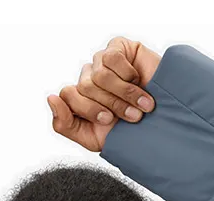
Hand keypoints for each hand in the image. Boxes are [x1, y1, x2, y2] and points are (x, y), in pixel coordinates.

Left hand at [47, 36, 161, 152]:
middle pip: (84, 86)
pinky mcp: (118, 48)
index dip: (89, 110)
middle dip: (110, 105)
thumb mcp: (93, 139)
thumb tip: (50, 98)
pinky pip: (112, 57)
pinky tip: (139, 81)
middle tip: (132, 117)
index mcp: (80, 98)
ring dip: (123, 94)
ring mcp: (103, 61)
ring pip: (99, 74)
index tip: (110, 122)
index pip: (67, 95)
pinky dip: (127, 75)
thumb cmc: (129, 134)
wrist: (163, 124)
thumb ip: (64, 124)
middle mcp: (89, 77)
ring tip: (142, 105)